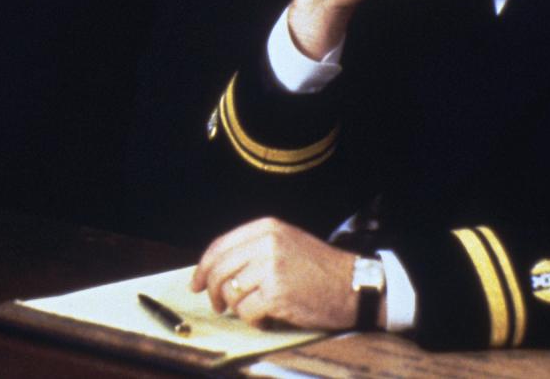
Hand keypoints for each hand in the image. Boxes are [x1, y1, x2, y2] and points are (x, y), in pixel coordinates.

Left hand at [190, 217, 362, 330]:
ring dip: (238, 308)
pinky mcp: (277, 294)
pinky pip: (247, 311)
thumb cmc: (319, 269)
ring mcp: (270, 268)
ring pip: (231, 292)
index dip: (203, 267)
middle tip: (217, 305)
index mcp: (266, 228)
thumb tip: (215, 270)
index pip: (219, 246)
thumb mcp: (286, 242)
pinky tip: (267, 319)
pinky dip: (253, 320)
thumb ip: (253, 248)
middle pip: (219, 269)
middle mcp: (266, 244)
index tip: (196, 283)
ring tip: (256, 310)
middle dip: (212, 291)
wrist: (353, 285)